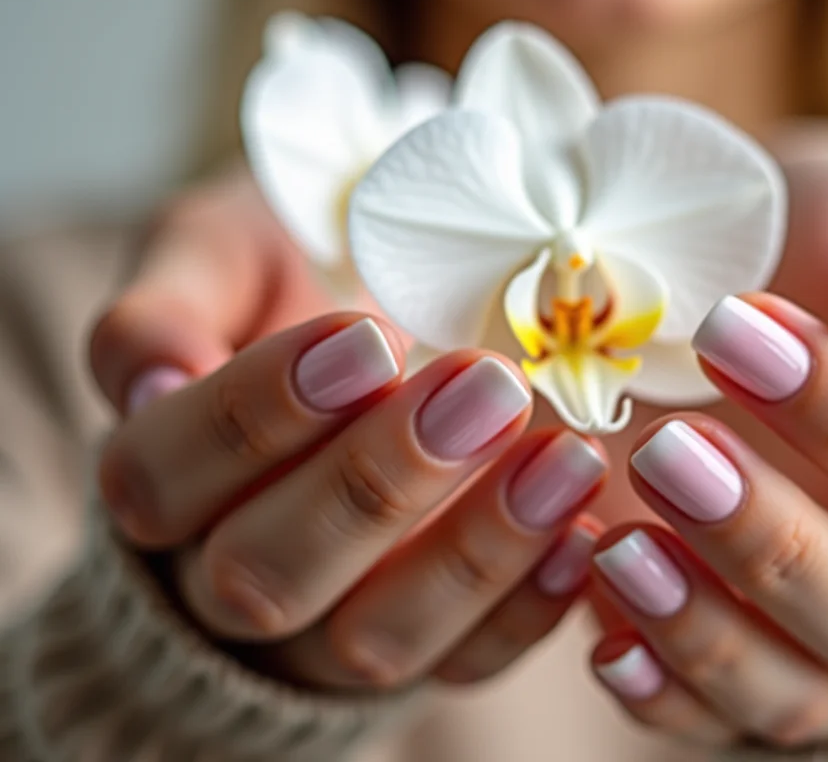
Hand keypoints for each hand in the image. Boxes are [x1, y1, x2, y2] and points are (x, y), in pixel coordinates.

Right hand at [91, 172, 605, 690]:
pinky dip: (531, 607)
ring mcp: (334, 624)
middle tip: (483, 387)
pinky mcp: (431, 645)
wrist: (375, 333)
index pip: (162, 472)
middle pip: (267, 573)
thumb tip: (153, 376)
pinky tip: (584, 531)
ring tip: (565, 456)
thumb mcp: (221, 255)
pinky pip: (470, 662)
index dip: (256, 413)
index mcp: (161, 476)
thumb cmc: (293, 276)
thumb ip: (168, 301)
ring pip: (376, 637)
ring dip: (475, 553)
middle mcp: (231, 571)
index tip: (366, 335)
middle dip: (377, 483)